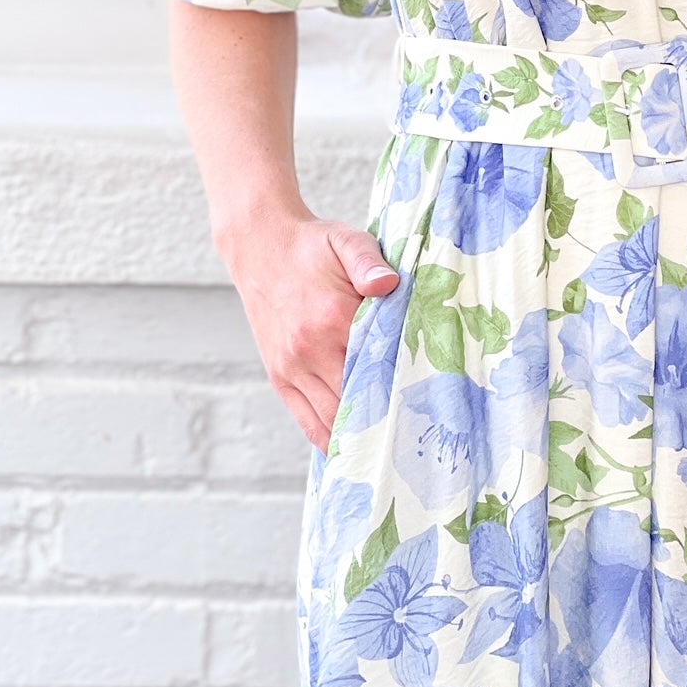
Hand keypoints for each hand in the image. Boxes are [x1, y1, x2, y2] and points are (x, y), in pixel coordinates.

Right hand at [222, 207, 400, 453]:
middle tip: (417, 428)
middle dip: (386, 414)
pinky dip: (329, 438)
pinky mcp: (279, 376)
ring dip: (360, 432)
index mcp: (332, 316)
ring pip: (332, 418)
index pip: (377, 363)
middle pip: (356, 399)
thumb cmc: (311, 246)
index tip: (427, 398)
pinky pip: (306, 420)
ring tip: (391, 443)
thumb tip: (390, 284)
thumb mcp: (345, 240)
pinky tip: (351, 446)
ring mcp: (292, 367)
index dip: (403, 382)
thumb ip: (369, 262)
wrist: (259, 247)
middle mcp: (310, 349)